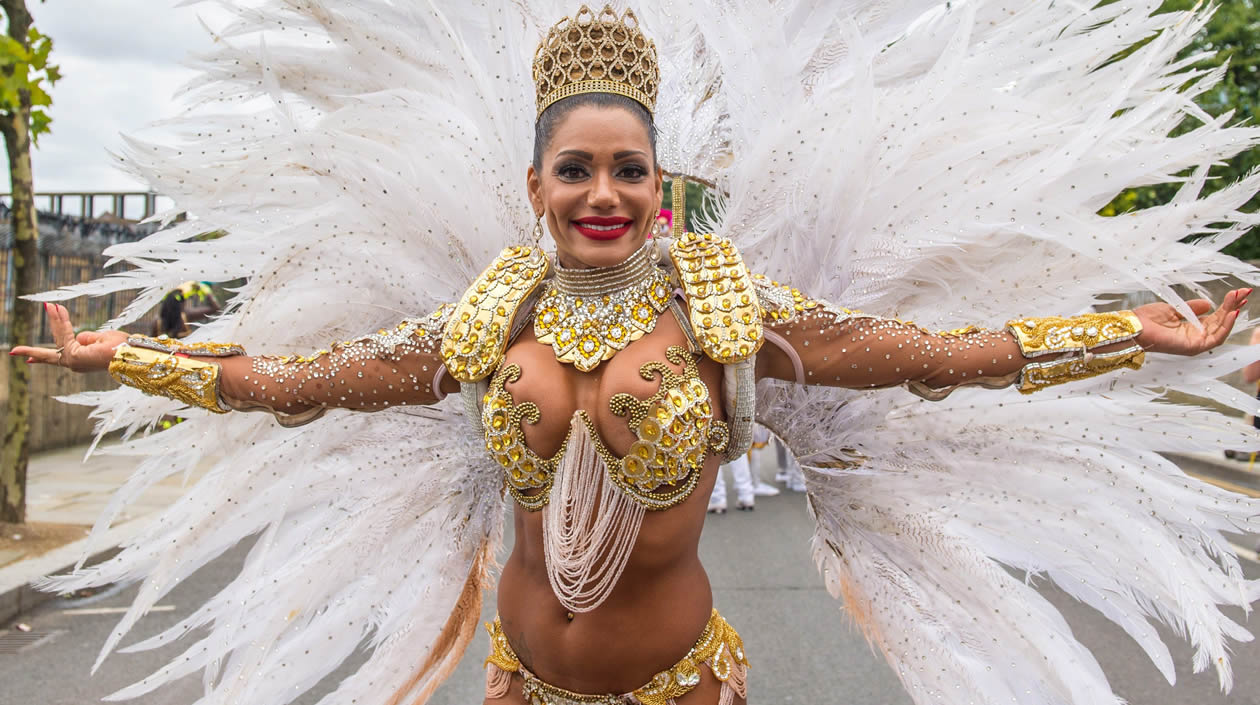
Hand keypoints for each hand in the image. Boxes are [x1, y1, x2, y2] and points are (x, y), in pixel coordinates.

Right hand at [9, 303, 128, 371]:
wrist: (129, 354)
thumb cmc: (122, 347)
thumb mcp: (102, 339)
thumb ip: (87, 338)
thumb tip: (79, 337)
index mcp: (82, 360)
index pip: (64, 349)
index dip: (56, 339)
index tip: (34, 352)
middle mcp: (74, 364)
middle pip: (51, 352)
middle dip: (32, 352)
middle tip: (14, 352)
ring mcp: (72, 361)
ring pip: (59, 337)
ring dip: (55, 320)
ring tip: (50, 305)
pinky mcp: (73, 356)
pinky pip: (64, 334)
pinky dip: (59, 321)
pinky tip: (54, 307)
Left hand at [1133, 288, 1249, 355]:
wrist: (1134, 326)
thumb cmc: (1148, 319)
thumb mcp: (1174, 309)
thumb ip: (1193, 308)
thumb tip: (1210, 304)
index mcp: (1191, 329)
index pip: (1215, 317)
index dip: (1227, 306)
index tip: (1238, 293)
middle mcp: (1195, 337)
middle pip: (1221, 322)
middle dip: (1233, 306)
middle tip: (1244, 292)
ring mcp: (1195, 343)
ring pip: (1221, 329)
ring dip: (1231, 313)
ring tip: (1238, 298)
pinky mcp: (1193, 347)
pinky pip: (1215, 338)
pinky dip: (1225, 325)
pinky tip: (1231, 312)